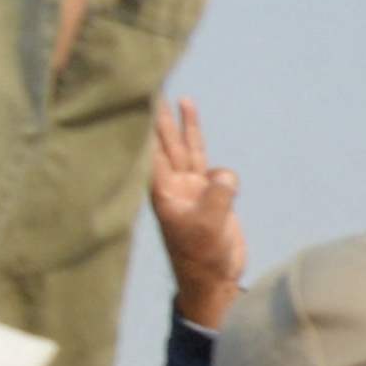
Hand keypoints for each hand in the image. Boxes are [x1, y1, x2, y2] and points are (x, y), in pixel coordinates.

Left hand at [145, 93, 243, 318]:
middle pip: (167, 142)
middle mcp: (175, 185)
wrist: (213, 278)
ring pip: (189, 150)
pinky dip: (218, 168)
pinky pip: (214, 173)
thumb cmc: (202, 256)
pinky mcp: (211, 198)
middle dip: (160, 116)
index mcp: (164, 190)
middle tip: (150, 87)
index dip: (147, 125)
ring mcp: (193, 190)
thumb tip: (226, 173)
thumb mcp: (211, 226)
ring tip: (183, 100)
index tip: (139, 100)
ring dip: (186, 126)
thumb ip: (219, 196)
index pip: (152, 150)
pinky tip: (223, 176)